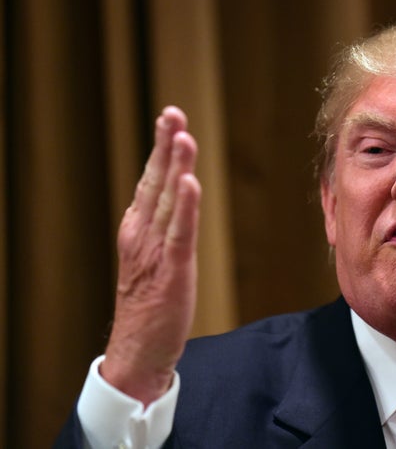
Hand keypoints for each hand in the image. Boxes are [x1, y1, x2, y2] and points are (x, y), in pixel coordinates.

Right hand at [101, 106, 200, 405]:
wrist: (138, 349)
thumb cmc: (150, 302)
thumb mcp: (153, 257)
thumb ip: (164, 227)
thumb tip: (179, 197)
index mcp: (138, 229)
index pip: (151, 181)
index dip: (161, 149)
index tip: (171, 119)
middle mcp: (143, 234)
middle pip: (156, 182)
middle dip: (165, 146)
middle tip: (173, 113)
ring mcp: (155, 251)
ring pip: (168, 202)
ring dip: (176, 167)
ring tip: (183, 136)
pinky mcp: (172, 270)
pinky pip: (180, 233)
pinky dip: (186, 207)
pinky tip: (190, 183)